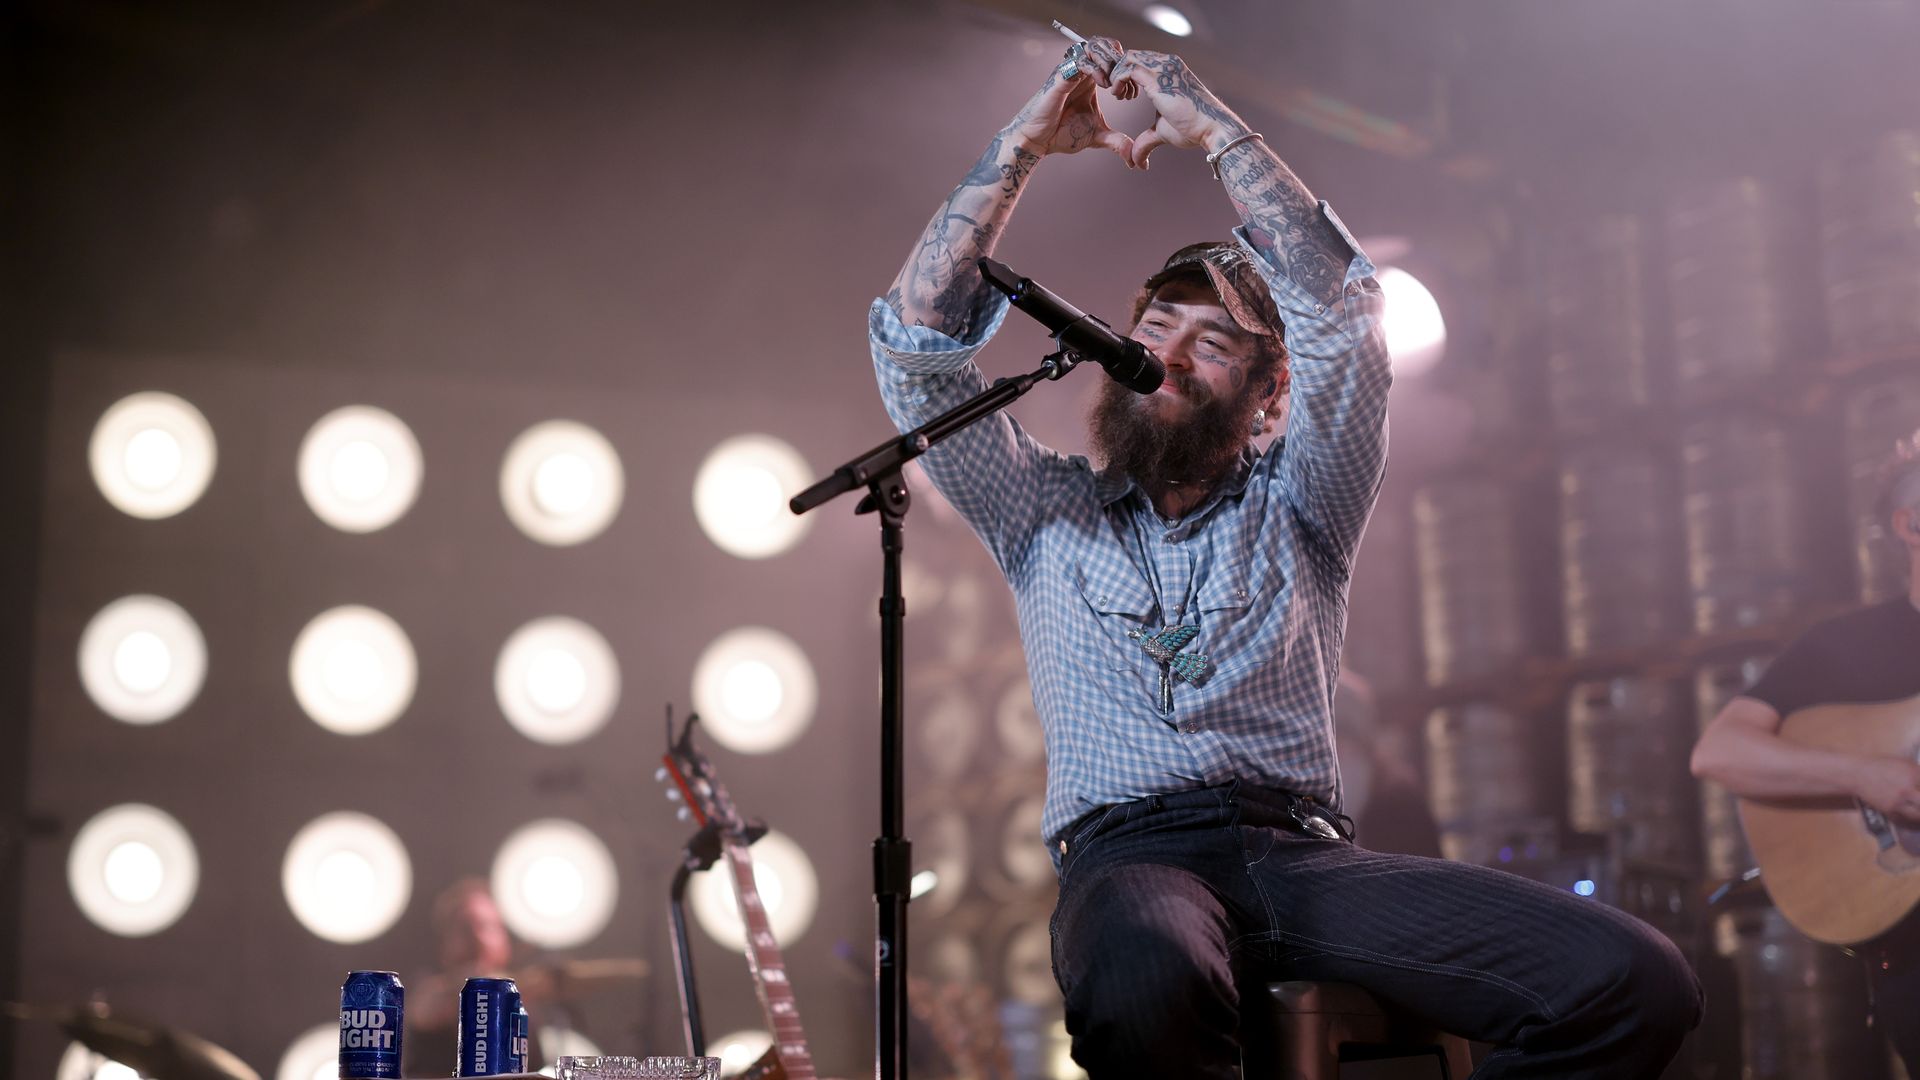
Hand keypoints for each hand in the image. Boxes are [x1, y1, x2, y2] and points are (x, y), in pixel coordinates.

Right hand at [1006, 36, 1131, 159]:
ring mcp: (1072, 71)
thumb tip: (1133, 157)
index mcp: (1093, 79)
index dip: (1128, 72)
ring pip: (1095, 46)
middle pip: (1108, 45)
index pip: (1116, 57)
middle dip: (1122, 64)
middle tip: (1124, 88)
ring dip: (1109, 62)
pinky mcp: (1061, 76)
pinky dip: (1096, 69)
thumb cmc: (1062, 134)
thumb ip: (1116, 141)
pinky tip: (1103, 85)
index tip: (1130, 95)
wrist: (1038, 141)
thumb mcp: (1097, 137)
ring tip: (1113, 85)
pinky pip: (1081, 60)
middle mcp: (1083, 71)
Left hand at [1108, 49, 1249, 169]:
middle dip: (1118, 73)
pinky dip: (1118, 79)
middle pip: (1131, 55)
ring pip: (1128, 58)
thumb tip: (1136, 163)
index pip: (1139, 59)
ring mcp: (1164, 67)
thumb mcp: (1161, 131)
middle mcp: (1167, 63)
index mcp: (1169, 69)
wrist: (1211, 128)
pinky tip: (1120, 96)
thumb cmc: (1191, 130)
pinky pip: (1128, 68)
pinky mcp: (1158, 77)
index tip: (1125, 95)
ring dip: (1117, 76)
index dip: (1126, 75)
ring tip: (1118, 96)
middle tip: (1118, 95)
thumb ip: (1146, 141)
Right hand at [1853, 756, 1919, 822]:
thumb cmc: (1884, 766)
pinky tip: (1915, 818)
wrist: (1858, 775)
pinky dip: (1914, 821)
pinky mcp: (1890, 811)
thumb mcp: (1905, 764)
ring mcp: (1899, 802)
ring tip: (1917, 810)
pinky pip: (1907, 820)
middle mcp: (1908, 789)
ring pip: (1919, 815)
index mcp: (1914, 774)